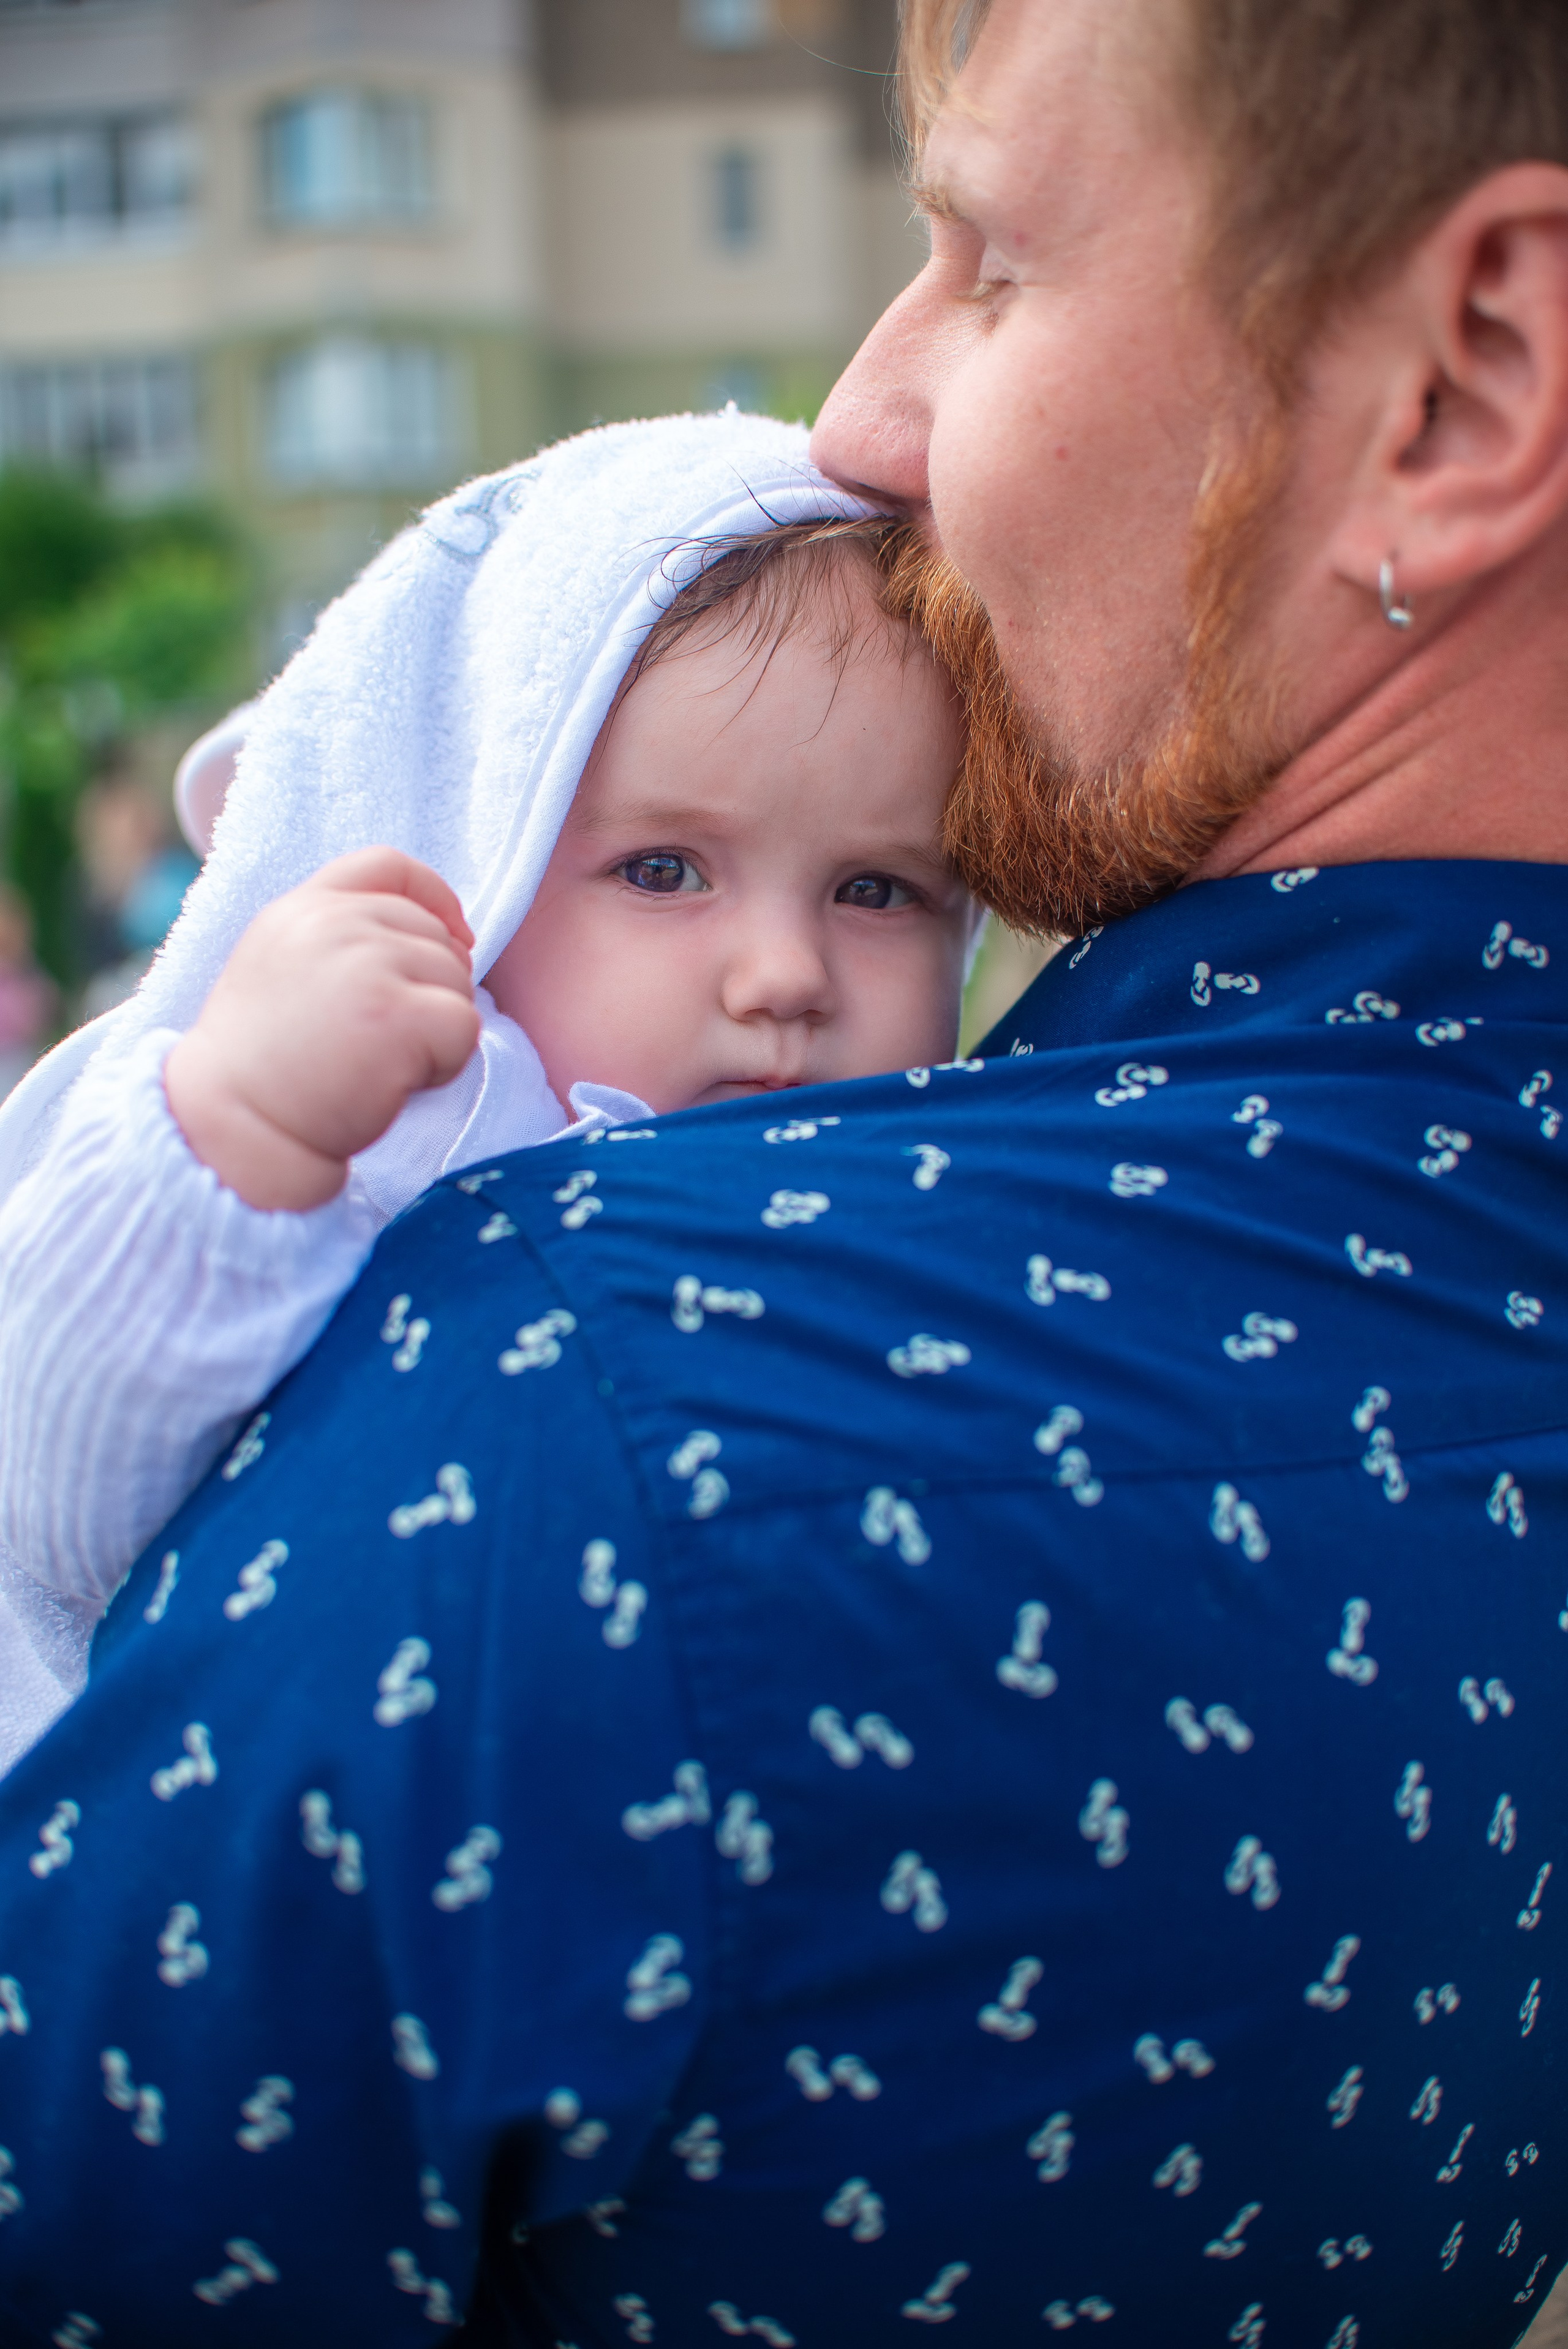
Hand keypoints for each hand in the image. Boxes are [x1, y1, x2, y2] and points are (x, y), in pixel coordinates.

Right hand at [164, 849, 480, 1210]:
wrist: (237, 1128)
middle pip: (435, 935)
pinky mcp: (397, 1013)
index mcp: (301, 909)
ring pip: (457, 982)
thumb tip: (433, 937)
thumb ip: (339, 940)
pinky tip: (395, 1084)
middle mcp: (334, 924)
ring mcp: (368, 964)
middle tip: (380, 1044)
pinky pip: (464, 1026)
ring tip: (378, 1064)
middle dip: (429, 991)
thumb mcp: (281, 970)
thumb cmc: (263, 1068)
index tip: (455, 937)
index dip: (435, 898)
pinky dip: (445, 1064)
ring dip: (435, 1031)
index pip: (388, 866)